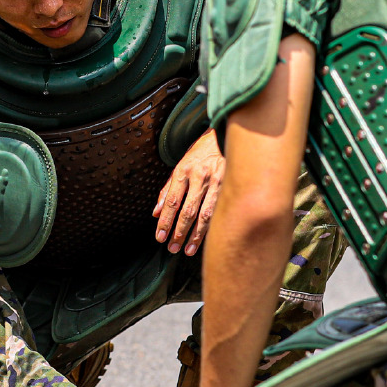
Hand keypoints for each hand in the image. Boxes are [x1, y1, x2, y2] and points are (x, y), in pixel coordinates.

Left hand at [153, 129, 223, 254]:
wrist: (225, 136)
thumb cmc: (200, 154)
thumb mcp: (179, 166)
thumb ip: (167, 190)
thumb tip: (155, 213)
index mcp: (183, 171)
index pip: (172, 201)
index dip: (165, 221)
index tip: (160, 237)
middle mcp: (199, 177)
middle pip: (187, 211)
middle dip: (179, 232)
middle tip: (172, 248)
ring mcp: (217, 182)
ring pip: (205, 215)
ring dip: (196, 235)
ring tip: (188, 250)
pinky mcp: (231, 186)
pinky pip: (220, 211)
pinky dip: (212, 227)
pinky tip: (208, 240)